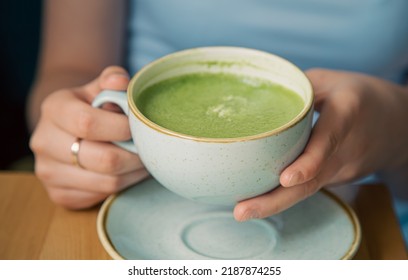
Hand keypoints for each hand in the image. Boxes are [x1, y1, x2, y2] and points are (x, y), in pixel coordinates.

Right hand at [30, 66, 148, 208]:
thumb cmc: (91, 106)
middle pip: (103, 159)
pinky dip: (121, 186)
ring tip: (144, 161)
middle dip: (135, 156)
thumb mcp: (100, 88)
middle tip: (150, 150)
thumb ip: (112, 80)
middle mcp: (44, 142)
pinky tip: (128, 173)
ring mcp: (48, 172)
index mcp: (54, 109)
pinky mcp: (59, 194)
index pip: (88, 123)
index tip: (139, 128)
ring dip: (133, 173)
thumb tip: (120, 81)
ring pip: (107, 183)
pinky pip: (100, 197)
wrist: (66, 129)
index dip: (122, 128)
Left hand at [234, 68, 407, 220]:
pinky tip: (258, 200)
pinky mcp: (338, 179)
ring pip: (309, 190)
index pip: (329, 139)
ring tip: (242, 211)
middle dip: (275, 200)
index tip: (286, 178)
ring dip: (274, 204)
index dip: (310, 161)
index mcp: (348, 112)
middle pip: (313, 180)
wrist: (400, 124)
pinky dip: (283, 195)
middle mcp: (348, 148)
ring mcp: (345, 169)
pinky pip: (309, 187)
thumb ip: (298, 89)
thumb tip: (257, 98)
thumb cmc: (360, 96)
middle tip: (241, 211)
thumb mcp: (332, 80)